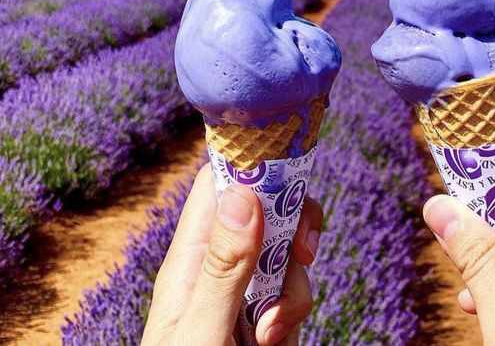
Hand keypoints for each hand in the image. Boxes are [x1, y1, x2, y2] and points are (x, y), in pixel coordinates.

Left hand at [142, 163, 322, 345]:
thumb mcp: (202, 326)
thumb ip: (225, 265)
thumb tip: (243, 192)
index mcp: (190, 258)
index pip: (218, 186)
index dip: (251, 168)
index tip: (286, 172)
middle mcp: (217, 268)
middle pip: (266, 214)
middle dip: (292, 232)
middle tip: (303, 253)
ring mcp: (242, 294)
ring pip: (287, 259)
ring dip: (294, 293)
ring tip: (269, 336)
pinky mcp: (264, 318)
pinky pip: (293, 297)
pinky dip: (294, 320)